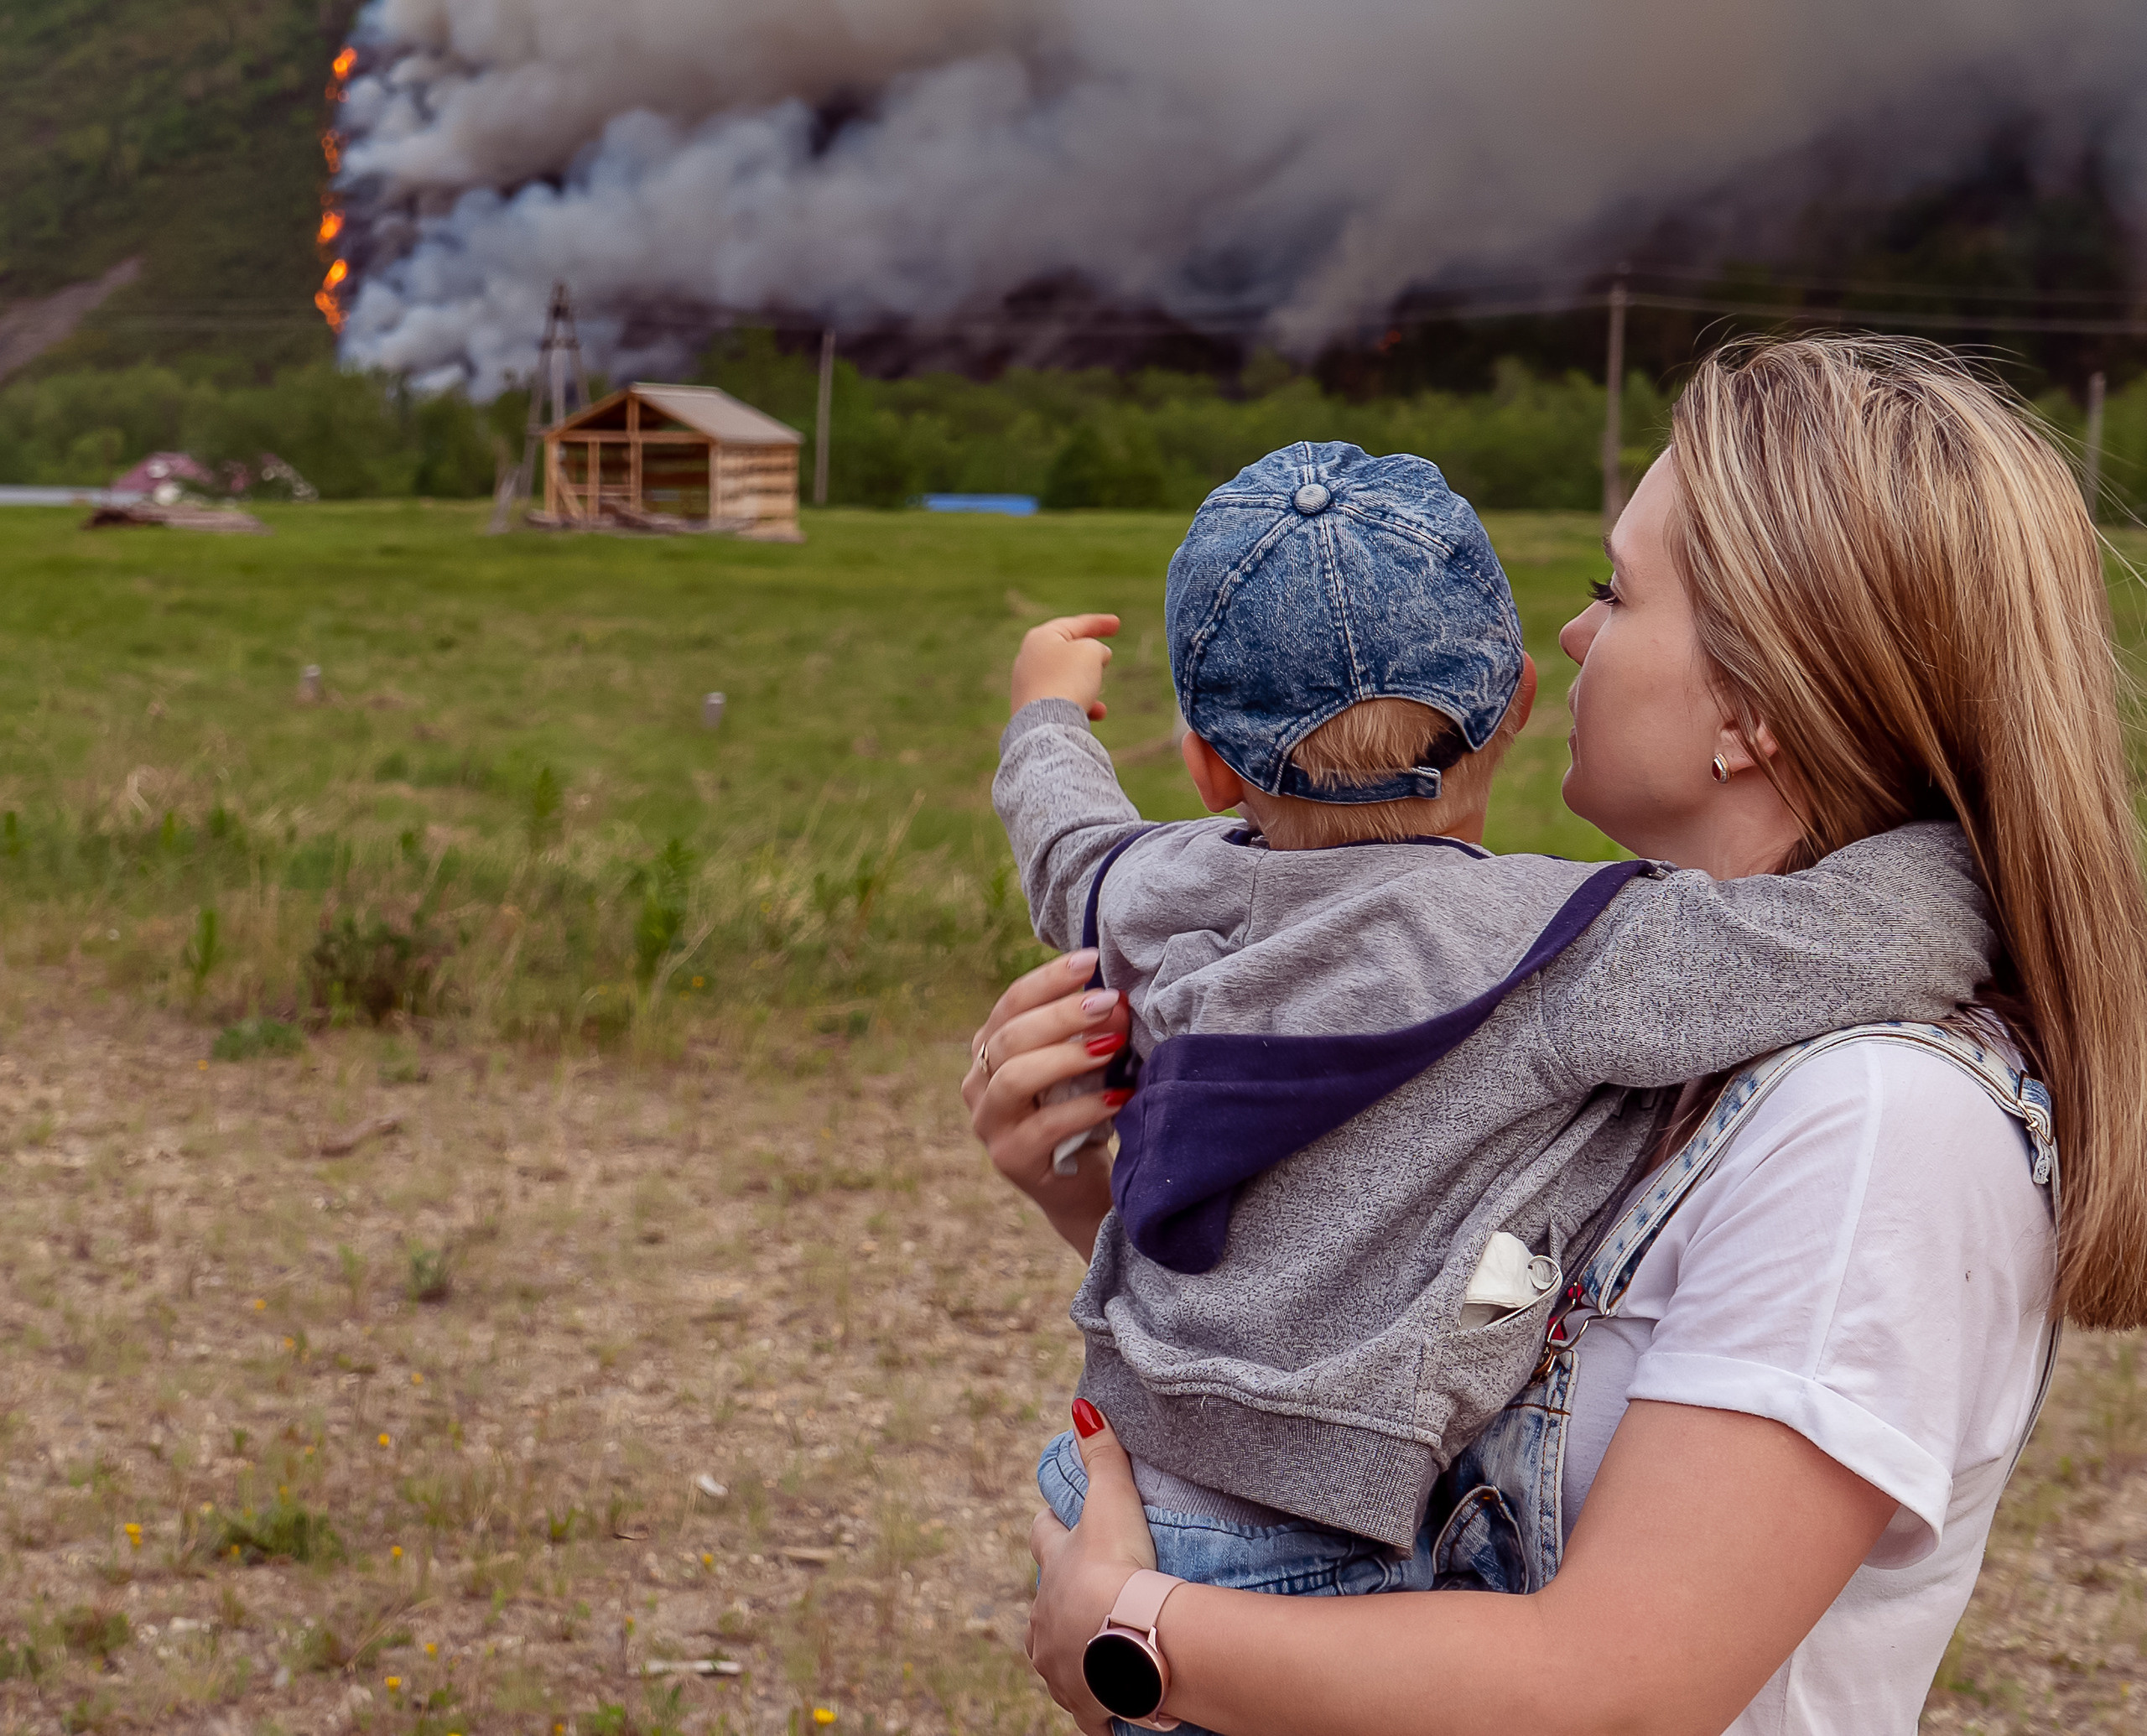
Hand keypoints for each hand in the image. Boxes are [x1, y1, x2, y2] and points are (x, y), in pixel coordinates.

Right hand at [964, 951, 1129, 1257]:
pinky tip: (1119, 1097)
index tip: (1090, 960)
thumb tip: (1116, 998)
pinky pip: (1043, 1127)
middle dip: (1062, 1015)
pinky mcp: (1010, 1158)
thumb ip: (1088, 1030)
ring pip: (1014, 1079)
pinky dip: (1084, 1108)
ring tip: (1113, 1045)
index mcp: (989, 1049)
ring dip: (1067, 1057)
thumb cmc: (1081, 1109)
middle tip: (1109, 1002)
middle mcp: (977, 1083)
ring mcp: (989, 1123)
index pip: (1010, 1004)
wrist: (1079, 1183)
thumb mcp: (1079, 1064)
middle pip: (1010, 1038)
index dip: (1048, 979)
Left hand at [1012, 614, 1119, 719]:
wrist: (1046, 723)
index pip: (1074, 624)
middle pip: (1067, 651)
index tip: (1117, 624)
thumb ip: (1095, 647)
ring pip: (1066, 678)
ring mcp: (1027, 684)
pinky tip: (1097, 713)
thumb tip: (1096, 656)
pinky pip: (1060, 701)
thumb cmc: (1068, 681)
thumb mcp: (1090, 651)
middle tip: (1106, 659)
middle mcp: (1028, 658)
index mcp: (1040, 637)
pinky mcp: (1030, 708)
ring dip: (1089, 684)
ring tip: (1099, 690)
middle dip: (1090, 657)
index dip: (1098, 623)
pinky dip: (1080, 703)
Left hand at [1027, 1403, 1159, 1733]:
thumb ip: (1101, 1454)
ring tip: (1091, 1646)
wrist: (1131, 1641)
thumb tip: (1080, 1405)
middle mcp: (1046, 1617)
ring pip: (1052, 1654)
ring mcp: (1059, 1664)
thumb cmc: (1120, 1567)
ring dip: (1068, 1648)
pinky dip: (1094, 1702)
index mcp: (1054, 1567)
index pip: (1042, 1537)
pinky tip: (1105, 1703)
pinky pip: (1085, 1706)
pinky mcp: (1083, 1701)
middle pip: (1042, 1601)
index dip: (1048, 1527)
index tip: (1053, 1521)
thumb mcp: (1112, 1501)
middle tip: (1082, 1592)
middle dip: (1057, 1595)